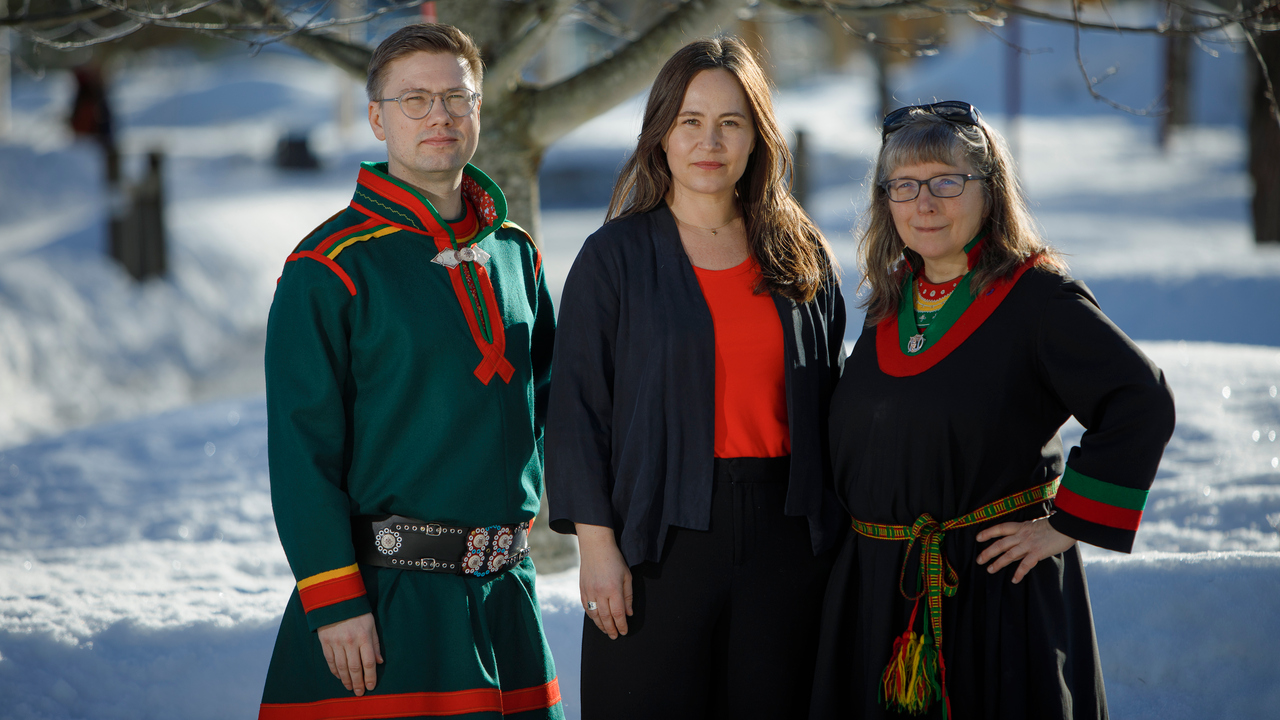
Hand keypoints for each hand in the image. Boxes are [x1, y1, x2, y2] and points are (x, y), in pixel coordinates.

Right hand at [317, 613, 383, 694]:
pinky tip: (339, 677)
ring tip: (350, 688)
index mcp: (364, 637)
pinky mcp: (325, 642)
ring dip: (346, 680)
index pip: (368, 662)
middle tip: (359, 693)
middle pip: (355, 668)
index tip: (371, 686)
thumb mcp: (371, 624)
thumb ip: (375, 643)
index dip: (370, 677)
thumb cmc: (357, 611)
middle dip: (358, 683)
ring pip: (342, 667)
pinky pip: (330, 661)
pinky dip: (335, 671)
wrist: (335, 598)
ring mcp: (336, 642)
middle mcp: (350, 641)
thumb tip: (380, 661)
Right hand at [576, 523, 632, 638]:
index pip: (618, 614)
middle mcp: (600, 592)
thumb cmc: (614, 560)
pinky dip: (591, 616)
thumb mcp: (627, 576)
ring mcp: (589, 591)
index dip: (621, 625)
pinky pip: (586, 607)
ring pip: (594, 615)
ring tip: (606, 631)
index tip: (624, 632)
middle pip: (606, 617)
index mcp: (613, 589)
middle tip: (615, 636)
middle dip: (611, 629)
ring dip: (600, 626)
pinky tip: (596, 620)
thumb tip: (629, 613)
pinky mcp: (582, 589)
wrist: (595, 547)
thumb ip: (628, 596)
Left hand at [975, 516, 1075, 583]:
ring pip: (1009, 554)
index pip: (1001, 528)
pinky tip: (1014, 580)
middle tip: (979, 560)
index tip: (978, 537)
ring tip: (990, 569)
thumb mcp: (1038, 524)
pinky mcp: (1037, 552)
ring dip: (998, 563)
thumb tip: (1025, 534)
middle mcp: (1022, 535)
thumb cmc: (1056, 524)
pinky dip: (1019, 573)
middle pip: (1000, 544)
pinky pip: (1025, 565)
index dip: (988, 532)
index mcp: (1022, 526)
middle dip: (988, 552)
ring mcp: (1029, 544)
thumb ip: (1029, 530)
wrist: (1067, 525)